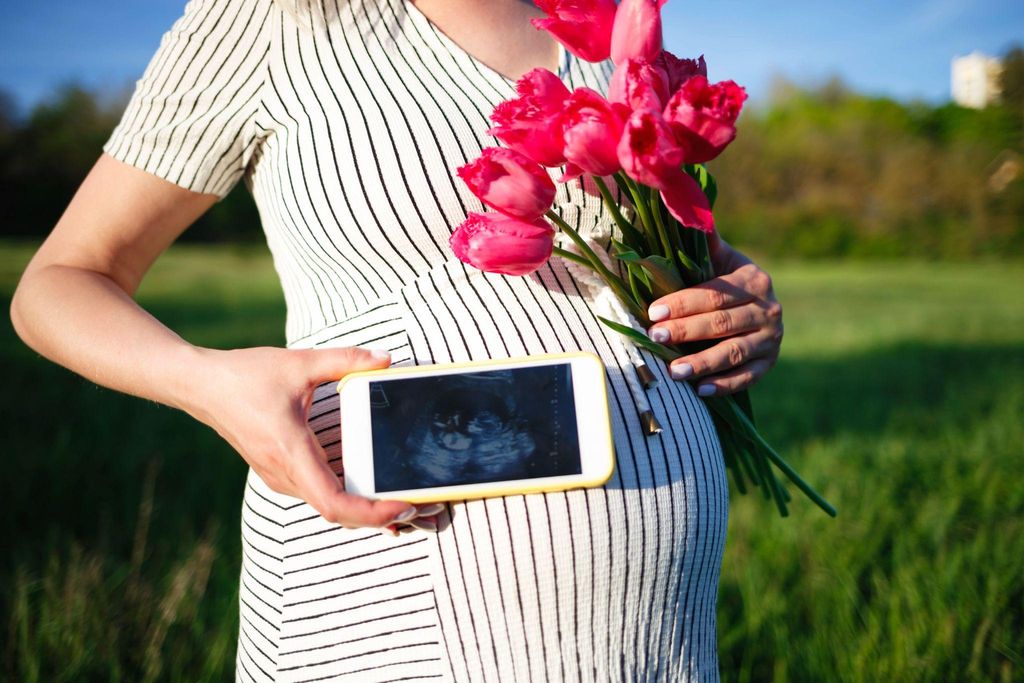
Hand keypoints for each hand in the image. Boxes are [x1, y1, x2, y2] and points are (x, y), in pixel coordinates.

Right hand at [187, 345, 437, 529]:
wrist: (200, 386)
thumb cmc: (244, 376)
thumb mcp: (298, 363)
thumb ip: (345, 360)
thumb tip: (385, 360)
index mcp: (291, 451)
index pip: (334, 502)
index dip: (371, 512)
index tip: (404, 506)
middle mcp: (284, 473)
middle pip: (338, 512)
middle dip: (380, 516)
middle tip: (423, 506)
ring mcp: (279, 476)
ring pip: (327, 507)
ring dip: (364, 510)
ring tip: (406, 501)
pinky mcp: (278, 472)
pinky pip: (318, 494)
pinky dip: (347, 498)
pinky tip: (371, 487)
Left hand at [645, 232, 782, 395]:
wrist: (754, 308)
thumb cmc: (722, 280)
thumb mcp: (716, 259)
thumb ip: (702, 240)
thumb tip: (684, 203)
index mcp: (753, 280)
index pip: (714, 294)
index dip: (683, 303)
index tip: (653, 312)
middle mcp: (768, 308)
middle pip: (722, 323)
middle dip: (686, 331)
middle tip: (655, 337)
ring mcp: (772, 339)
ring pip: (734, 352)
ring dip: (703, 363)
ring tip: (673, 372)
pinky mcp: (769, 363)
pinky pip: (748, 378)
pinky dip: (725, 385)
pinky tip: (700, 391)